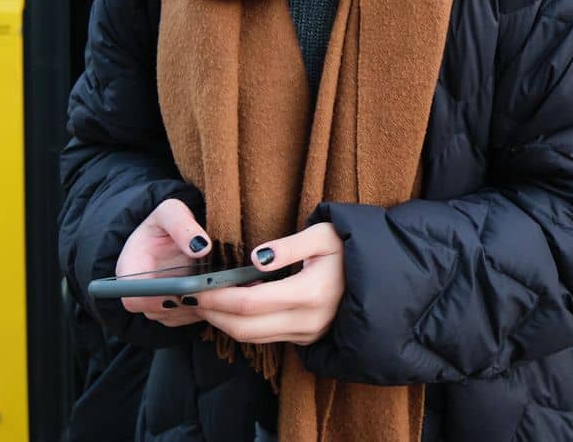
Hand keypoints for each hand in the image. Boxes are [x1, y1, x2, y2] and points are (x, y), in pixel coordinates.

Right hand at [114, 196, 211, 327]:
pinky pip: (190, 317)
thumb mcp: (171, 212)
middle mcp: (140, 292)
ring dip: (198, 304)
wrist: (173, 231)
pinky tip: (219, 289)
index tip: (185, 288)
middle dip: (187, 299)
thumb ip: (182, 225)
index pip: (133, 297)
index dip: (158, 298)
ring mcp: (157, 304)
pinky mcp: (175, 310)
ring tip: (220, 284)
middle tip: (213, 284)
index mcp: (130, 268)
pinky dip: (206, 306)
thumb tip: (202, 246)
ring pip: (177, 316)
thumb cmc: (167, 221)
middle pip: (158, 311)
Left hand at [186, 222, 345, 345]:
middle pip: (244, 328)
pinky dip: (243, 326)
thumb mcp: (324, 233)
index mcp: (310, 293)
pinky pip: (266, 338)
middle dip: (213, 314)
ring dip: (224, 323)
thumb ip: (289, 245)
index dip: (217, 297)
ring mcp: (308, 333)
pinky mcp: (307, 338)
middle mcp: (308, 320)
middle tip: (191, 297)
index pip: (249, 303)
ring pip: (253, 338)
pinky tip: (233, 307)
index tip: (195, 287)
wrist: (381, 273)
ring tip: (206, 302)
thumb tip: (255, 258)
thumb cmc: (350, 247)